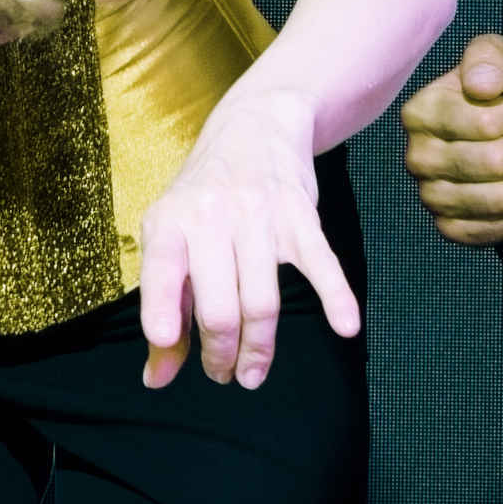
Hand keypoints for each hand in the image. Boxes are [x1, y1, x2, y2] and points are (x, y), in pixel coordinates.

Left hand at [137, 85, 359, 389]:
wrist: (255, 126)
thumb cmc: (203, 195)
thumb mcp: (171, 236)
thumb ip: (165, 306)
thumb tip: (157, 378)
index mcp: (171, 220)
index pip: (162, 271)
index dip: (161, 311)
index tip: (166, 343)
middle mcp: (211, 215)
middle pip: (219, 304)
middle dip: (221, 352)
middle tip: (223, 374)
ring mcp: (258, 215)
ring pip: (262, 300)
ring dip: (259, 348)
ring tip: (252, 372)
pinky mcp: (300, 216)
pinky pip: (320, 263)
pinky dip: (336, 297)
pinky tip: (345, 326)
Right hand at [400, 32, 502, 247]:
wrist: (489, 132)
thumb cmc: (494, 89)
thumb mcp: (490, 56)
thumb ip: (486, 58)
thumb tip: (482, 88)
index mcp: (420, 113)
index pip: (486, 123)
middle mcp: (417, 157)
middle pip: (494, 162)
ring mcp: (430, 195)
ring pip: (498, 198)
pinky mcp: (448, 226)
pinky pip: (490, 229)